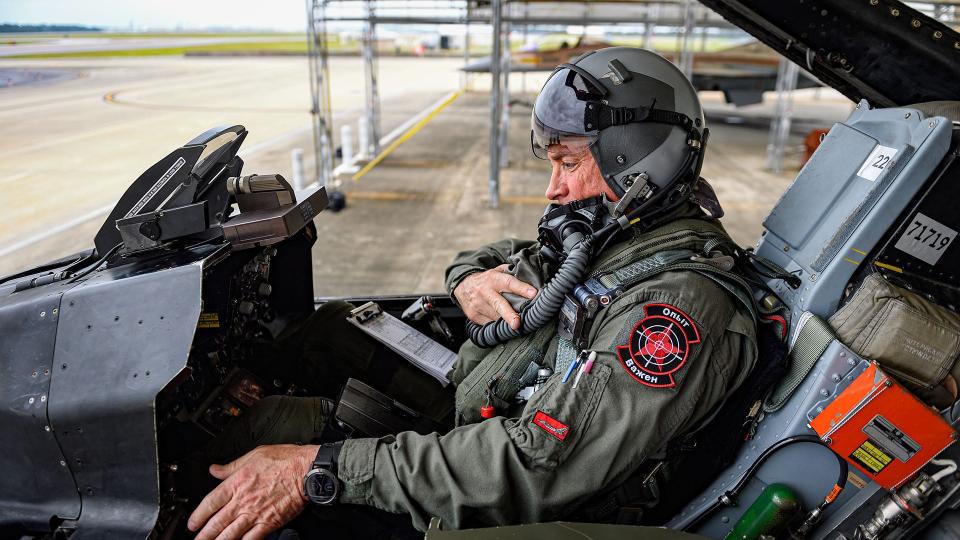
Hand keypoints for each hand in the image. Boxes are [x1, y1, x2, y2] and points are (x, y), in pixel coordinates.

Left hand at [187, 444, 317, 539]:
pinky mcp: (269, 523)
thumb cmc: (284, 460)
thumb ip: (232, 466)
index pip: (210, 503)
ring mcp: (255, 514)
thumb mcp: (254, 455)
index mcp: (237, 483)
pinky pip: (251, 539)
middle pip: (217, 523)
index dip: (198, 516)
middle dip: (204, 535)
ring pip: (230, 534)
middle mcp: (243, 501)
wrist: (306, 470)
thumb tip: (215, 469)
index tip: (193, 523)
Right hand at [453, 264, 536, 329]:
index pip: (509, 283)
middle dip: (509, 314)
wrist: (462, 286)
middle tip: (518, 323)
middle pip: (499, 304)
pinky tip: (503, 323)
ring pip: (496, 317)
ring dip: (507, 321)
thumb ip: (511, 273)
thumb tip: (530, 277)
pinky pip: (490, 323)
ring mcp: (478, 305)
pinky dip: (498, 325)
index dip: (522, 288)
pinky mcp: (474, 315)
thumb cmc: (486, 280)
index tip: (533, 294)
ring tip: (517, 323)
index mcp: (493, 278)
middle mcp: (484, 292)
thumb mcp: (497, 271)